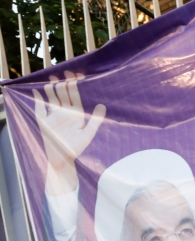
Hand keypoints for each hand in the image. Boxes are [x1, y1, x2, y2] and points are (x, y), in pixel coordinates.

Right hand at [33, 71, 105, 196]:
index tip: (78, 75)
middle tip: (66, 72)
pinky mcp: (43, 120)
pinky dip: (36, 98)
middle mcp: (64, 112)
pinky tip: (36, 90)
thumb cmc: (76, 147)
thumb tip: (102, 105)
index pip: (75, 96)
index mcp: (75, 114)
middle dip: (64, 83)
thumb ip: (95, 120)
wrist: (63, 158)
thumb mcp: (88, 133)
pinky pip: (39, 107)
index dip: (75, 86)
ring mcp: (53, 115)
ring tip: (53, 78)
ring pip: (52, 97)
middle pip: (63, 94)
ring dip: (52, 88)